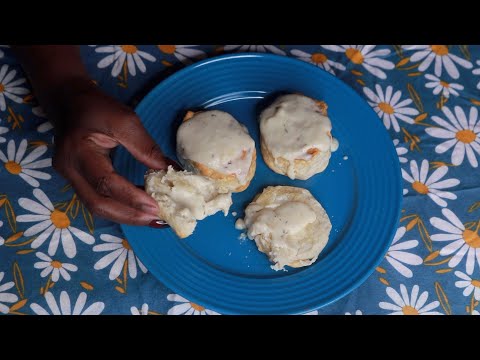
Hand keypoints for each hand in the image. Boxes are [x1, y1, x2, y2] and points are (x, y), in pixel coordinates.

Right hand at [52, 81, 166, 225]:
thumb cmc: (96, 107)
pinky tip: (141, 208)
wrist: (68, 101)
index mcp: (78, 151)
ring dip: (127, 215)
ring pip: (97, 206)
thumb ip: (146, 147)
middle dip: (130, 215)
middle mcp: (70, 170)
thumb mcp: (125, 119)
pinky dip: (121, 206)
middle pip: (98, 204)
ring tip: (154, 218)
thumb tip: (172, 171)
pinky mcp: (77, 180)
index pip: (105, 182)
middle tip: (158, 220)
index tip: (156, 207)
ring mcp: (71, 178)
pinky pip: (98, 199)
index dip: (131, 197)